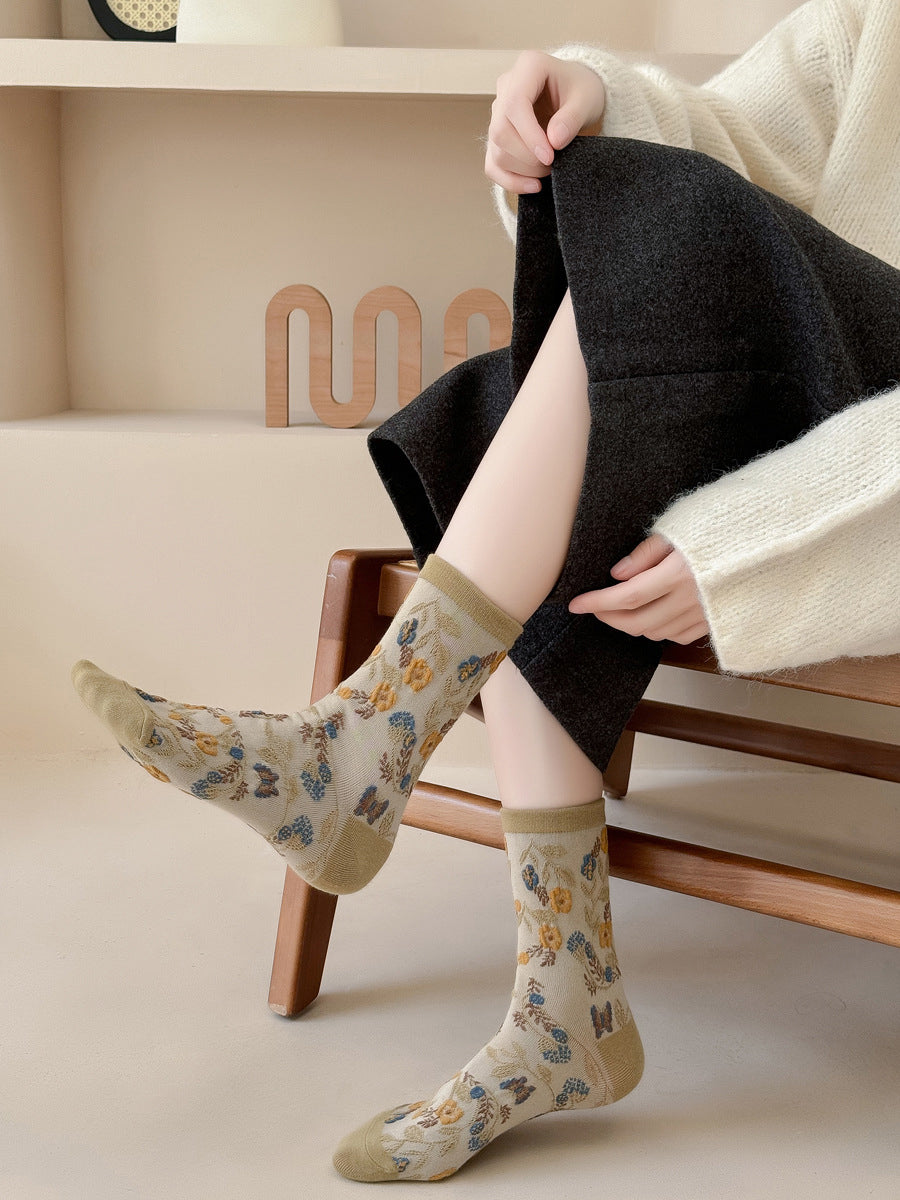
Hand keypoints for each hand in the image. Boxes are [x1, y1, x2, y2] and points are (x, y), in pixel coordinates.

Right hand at [485, 50, 605, 194]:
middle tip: (554, 165)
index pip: (514, 104)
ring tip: (550, 170)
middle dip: (527, 157)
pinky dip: (510, 181)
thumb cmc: (582, 91)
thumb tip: (554, 141)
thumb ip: (572, 117)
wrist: (576, 95)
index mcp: (528, 67)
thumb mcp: (587, 98)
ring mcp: (498, 113)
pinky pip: (493, 165)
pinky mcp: (497, 136)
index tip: (550, 156)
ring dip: (522, 170)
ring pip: (496, 149)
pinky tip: (534, 186)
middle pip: (500, 130)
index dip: (529, 135)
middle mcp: (506, 87)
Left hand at [567, 533, 710, 644]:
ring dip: (631, 624)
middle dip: (608, 617)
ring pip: (655, 633)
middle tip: (593, 606)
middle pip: (637, 622)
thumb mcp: (680, 528)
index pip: (627, 596)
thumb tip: (617, 574)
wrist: (770, 541)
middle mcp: (692, 599)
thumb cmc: (723, 527)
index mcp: (680, 573)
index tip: (576, 604)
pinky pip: (677, 636)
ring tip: (620, 607)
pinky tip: (653, 613)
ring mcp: (705, 615)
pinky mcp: (715, 623)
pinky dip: (657, 629)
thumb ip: (646, 553)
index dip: (597, 602)